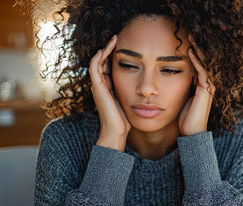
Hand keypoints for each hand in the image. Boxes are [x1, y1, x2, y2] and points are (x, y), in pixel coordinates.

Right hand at [89, 35, 130, 150]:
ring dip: (105, 49)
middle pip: (103, 61)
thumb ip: (134, 91)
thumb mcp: (131, 100)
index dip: (115, 54)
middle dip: (109, 49)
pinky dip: (99, 57)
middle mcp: (101, 85)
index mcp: (109, 87)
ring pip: (97, 61)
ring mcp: (97, 86)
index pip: (109, 65)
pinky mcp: (97, 88)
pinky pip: (94, 68)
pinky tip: (106, 49)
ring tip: (113, 39)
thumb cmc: (125, 119)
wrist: (116, 132)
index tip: (125, 44)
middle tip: (118, 36)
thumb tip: (148, 86)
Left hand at [178, 36, 215, 135]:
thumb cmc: (181, 117)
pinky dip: (197, 61)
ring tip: (191, 37)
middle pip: (202, 60)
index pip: (197, 62)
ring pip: (204, 63)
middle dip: (196, 46)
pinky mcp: (207, 91)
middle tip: (188, 33)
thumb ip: (173, 86)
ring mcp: (207, 86)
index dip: (191, 50)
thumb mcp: (176, 98)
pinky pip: (203, 72)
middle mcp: (205, 83)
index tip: (181, 39)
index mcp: (199, 84)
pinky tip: (190, 52)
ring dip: (198, 49)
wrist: (190, 133)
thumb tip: (160, 78)